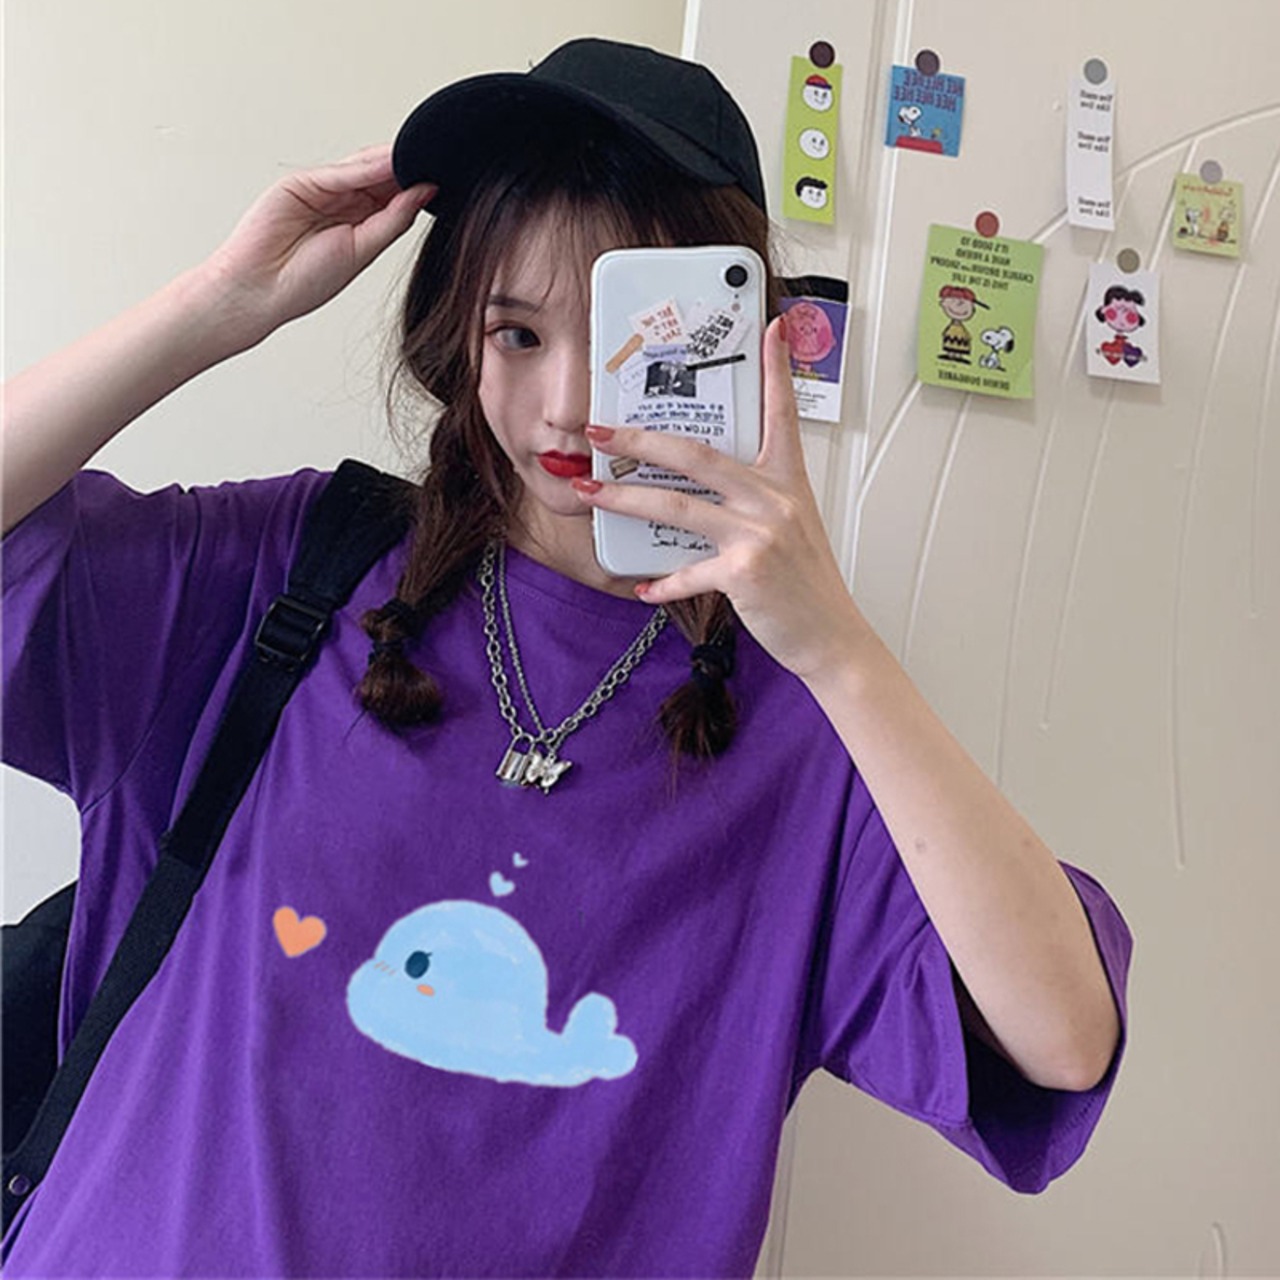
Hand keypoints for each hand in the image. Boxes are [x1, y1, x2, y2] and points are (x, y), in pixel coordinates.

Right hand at [200, 144, 434, 347]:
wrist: (261, 289)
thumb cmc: (306, 281)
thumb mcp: (363, 250)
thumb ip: (394, 219)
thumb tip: (426, 192)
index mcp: (360, 223)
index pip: (395, 196)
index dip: (418, 186)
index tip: (447, 177)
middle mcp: (343, 203)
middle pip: (381, 178)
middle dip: (408, 169)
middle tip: (440, 159)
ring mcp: (322, 190)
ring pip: (362, 169)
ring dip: (389, 162)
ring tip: (419, 155)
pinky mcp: (301, 183)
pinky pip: (337, 172)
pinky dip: (362, 168)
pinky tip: (386, 164)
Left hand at [576, 317, 870, 679]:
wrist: (831, 636)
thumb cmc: (807, 584)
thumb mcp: (793, 526)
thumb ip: (753, 500)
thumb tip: (701, 489)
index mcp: (787, 481)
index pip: (781, 413)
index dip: (776, 368)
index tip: (771, 328)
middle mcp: (774, 499)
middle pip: (695, 454)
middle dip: (640, 439)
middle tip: (601, 431)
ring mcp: (759, 534)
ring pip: (676, 505)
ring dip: (624, 498)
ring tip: (591, 491)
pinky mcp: (745, 571)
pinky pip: (687, 571)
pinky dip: (659, 581)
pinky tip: (640, 586)